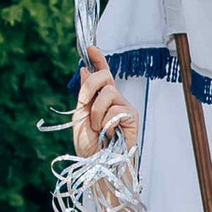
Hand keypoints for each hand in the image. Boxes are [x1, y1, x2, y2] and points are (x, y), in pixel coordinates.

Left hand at [73, 48, 134, 165]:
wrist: (97, 164)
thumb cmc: (89, 145)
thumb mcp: (80, 116)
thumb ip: (84, 94)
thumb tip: (84, 70)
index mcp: (100, 99)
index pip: (102, 75)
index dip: (98, 59)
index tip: (91, 48)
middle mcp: (114, 100)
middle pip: (104, 77)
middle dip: (89, 86)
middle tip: (83, 103)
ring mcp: (124, 107)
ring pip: (109, 93)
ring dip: (96, 112)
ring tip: (97, 128)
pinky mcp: (132, 117)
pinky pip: (116, 108)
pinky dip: (107, 121)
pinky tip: (109, 133)